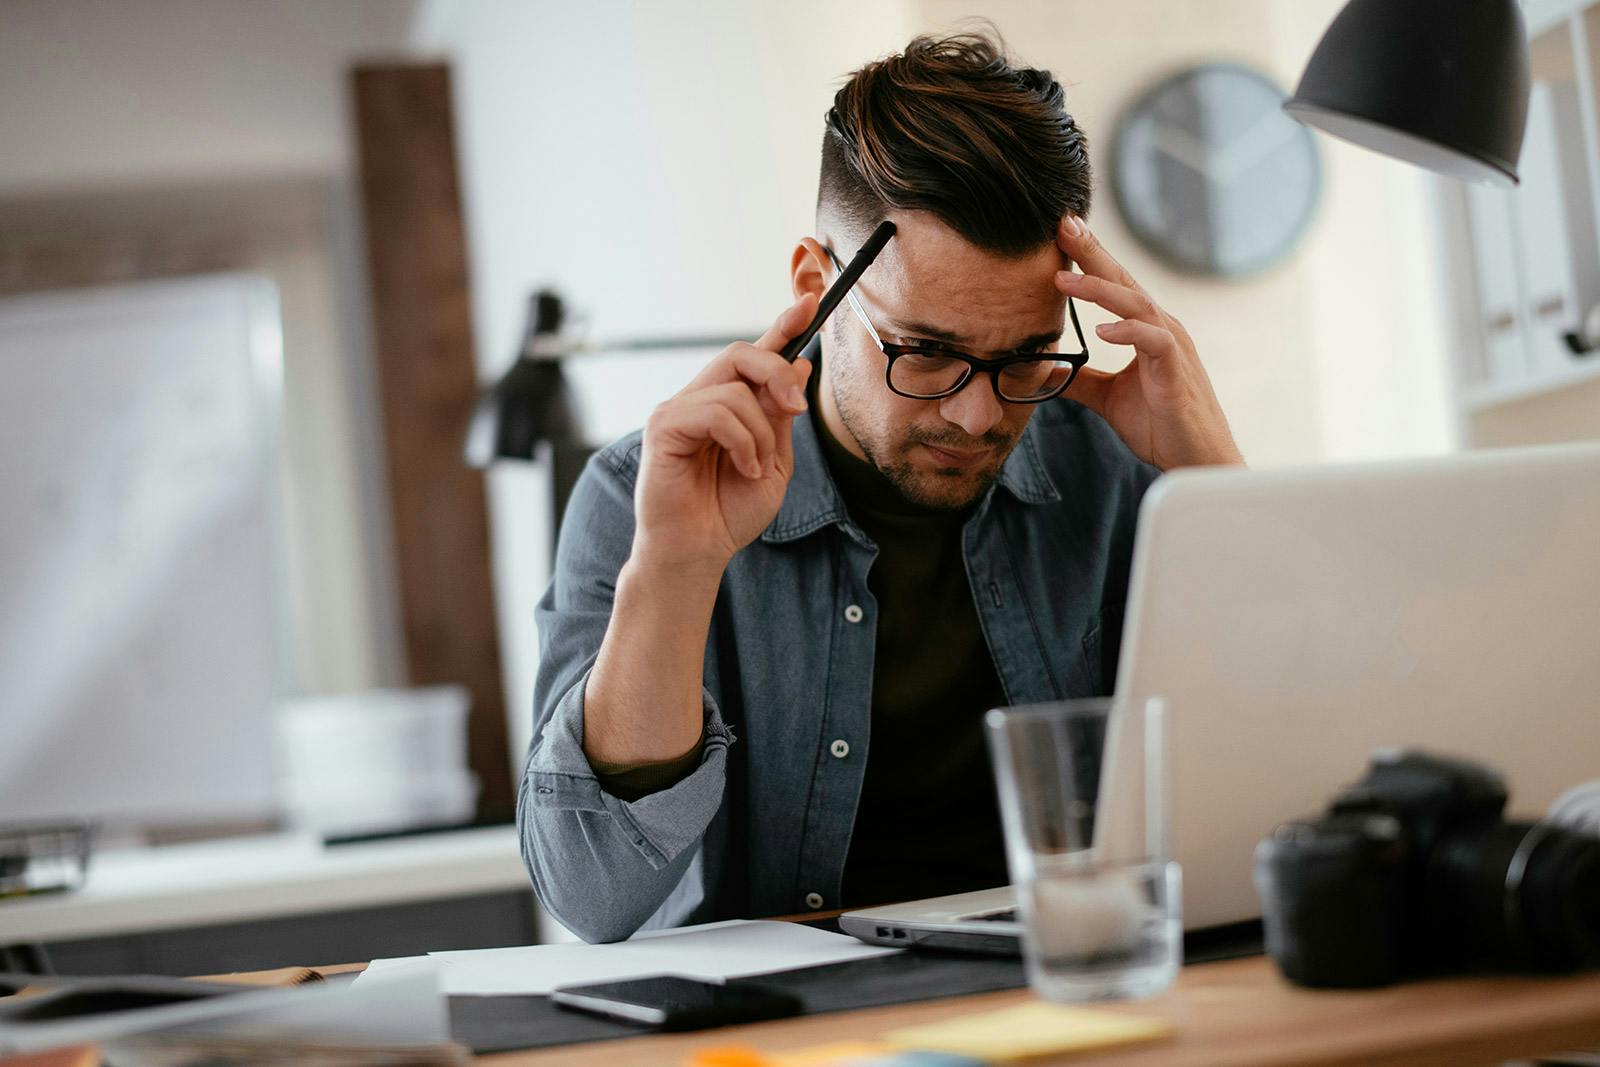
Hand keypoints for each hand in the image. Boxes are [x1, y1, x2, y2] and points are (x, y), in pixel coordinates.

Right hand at [632, 292, 817, 572]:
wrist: (699, 552)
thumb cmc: (729, 513)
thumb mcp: (773, 461)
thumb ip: (781, 416)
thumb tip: (799, 363)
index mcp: (726, 406)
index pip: (754, 356)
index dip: (782, 326)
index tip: (810, 301)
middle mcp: (699, 399)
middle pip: (741, 353)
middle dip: (778, 373)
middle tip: (796, 408)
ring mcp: (677, 410)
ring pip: (734, 387)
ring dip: (761, 430)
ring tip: (756, 466)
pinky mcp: (664, 427)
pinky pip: (716, 411)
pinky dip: (742, 441)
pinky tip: (743, 468)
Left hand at [1055, 215, 1244, 469]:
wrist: (1197, 460)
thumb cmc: (1161, 425)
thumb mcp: (1107, 398)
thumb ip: (1079, 380)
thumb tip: (1043, 369)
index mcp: (1144, 329)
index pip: (1113, 284)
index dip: (1088, 257)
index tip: (1059, 232)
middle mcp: (1160, 327)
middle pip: (1123, 279)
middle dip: (1092, 251)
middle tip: (1063, 223)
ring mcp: (1171, 346)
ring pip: (1135, 304)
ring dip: (1099, 288)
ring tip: (1064, 278)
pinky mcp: (1176, 370)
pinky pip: (1154, 341)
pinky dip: (1128, 331)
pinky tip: (1101, 329)